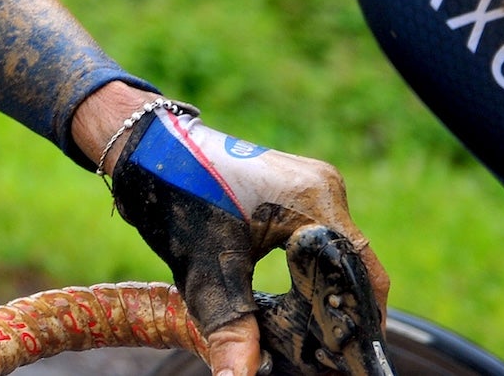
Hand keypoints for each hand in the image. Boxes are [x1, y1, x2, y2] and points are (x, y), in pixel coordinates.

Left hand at [73, 84, 388, 375]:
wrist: (144, 147)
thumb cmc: (174, 196)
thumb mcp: (205, 270)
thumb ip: (231, 328)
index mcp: (312, 200)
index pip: (359, 272)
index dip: (359, 320)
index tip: (351, 358)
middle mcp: (323, 186)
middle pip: (353, 265)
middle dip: (343, 311)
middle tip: (332, 355)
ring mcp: (312, 183)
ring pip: (338, 253)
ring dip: (330, 292)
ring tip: (319, 336)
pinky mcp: (297, 188)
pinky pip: (321, 239)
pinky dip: (315, 273)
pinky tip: (304, 304)